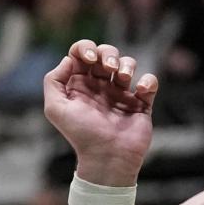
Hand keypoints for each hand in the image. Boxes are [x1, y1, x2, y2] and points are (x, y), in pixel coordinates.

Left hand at [44, 40, 157, 185]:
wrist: (107, 157)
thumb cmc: (80, 134)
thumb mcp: (55, 108)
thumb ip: (53, 82)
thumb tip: (67, 60)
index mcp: (79, 85)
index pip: (81, 54)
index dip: (85, 48)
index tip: (89, 59)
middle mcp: (99, 87)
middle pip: (106, 53)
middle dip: (108, 53)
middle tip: (108, 69)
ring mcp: (121, 94)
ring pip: (128, 63)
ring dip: (127, 64)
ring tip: (123, 79)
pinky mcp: (140, 103)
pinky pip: (150, 81)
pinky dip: (148, 81)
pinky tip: (140, 92)